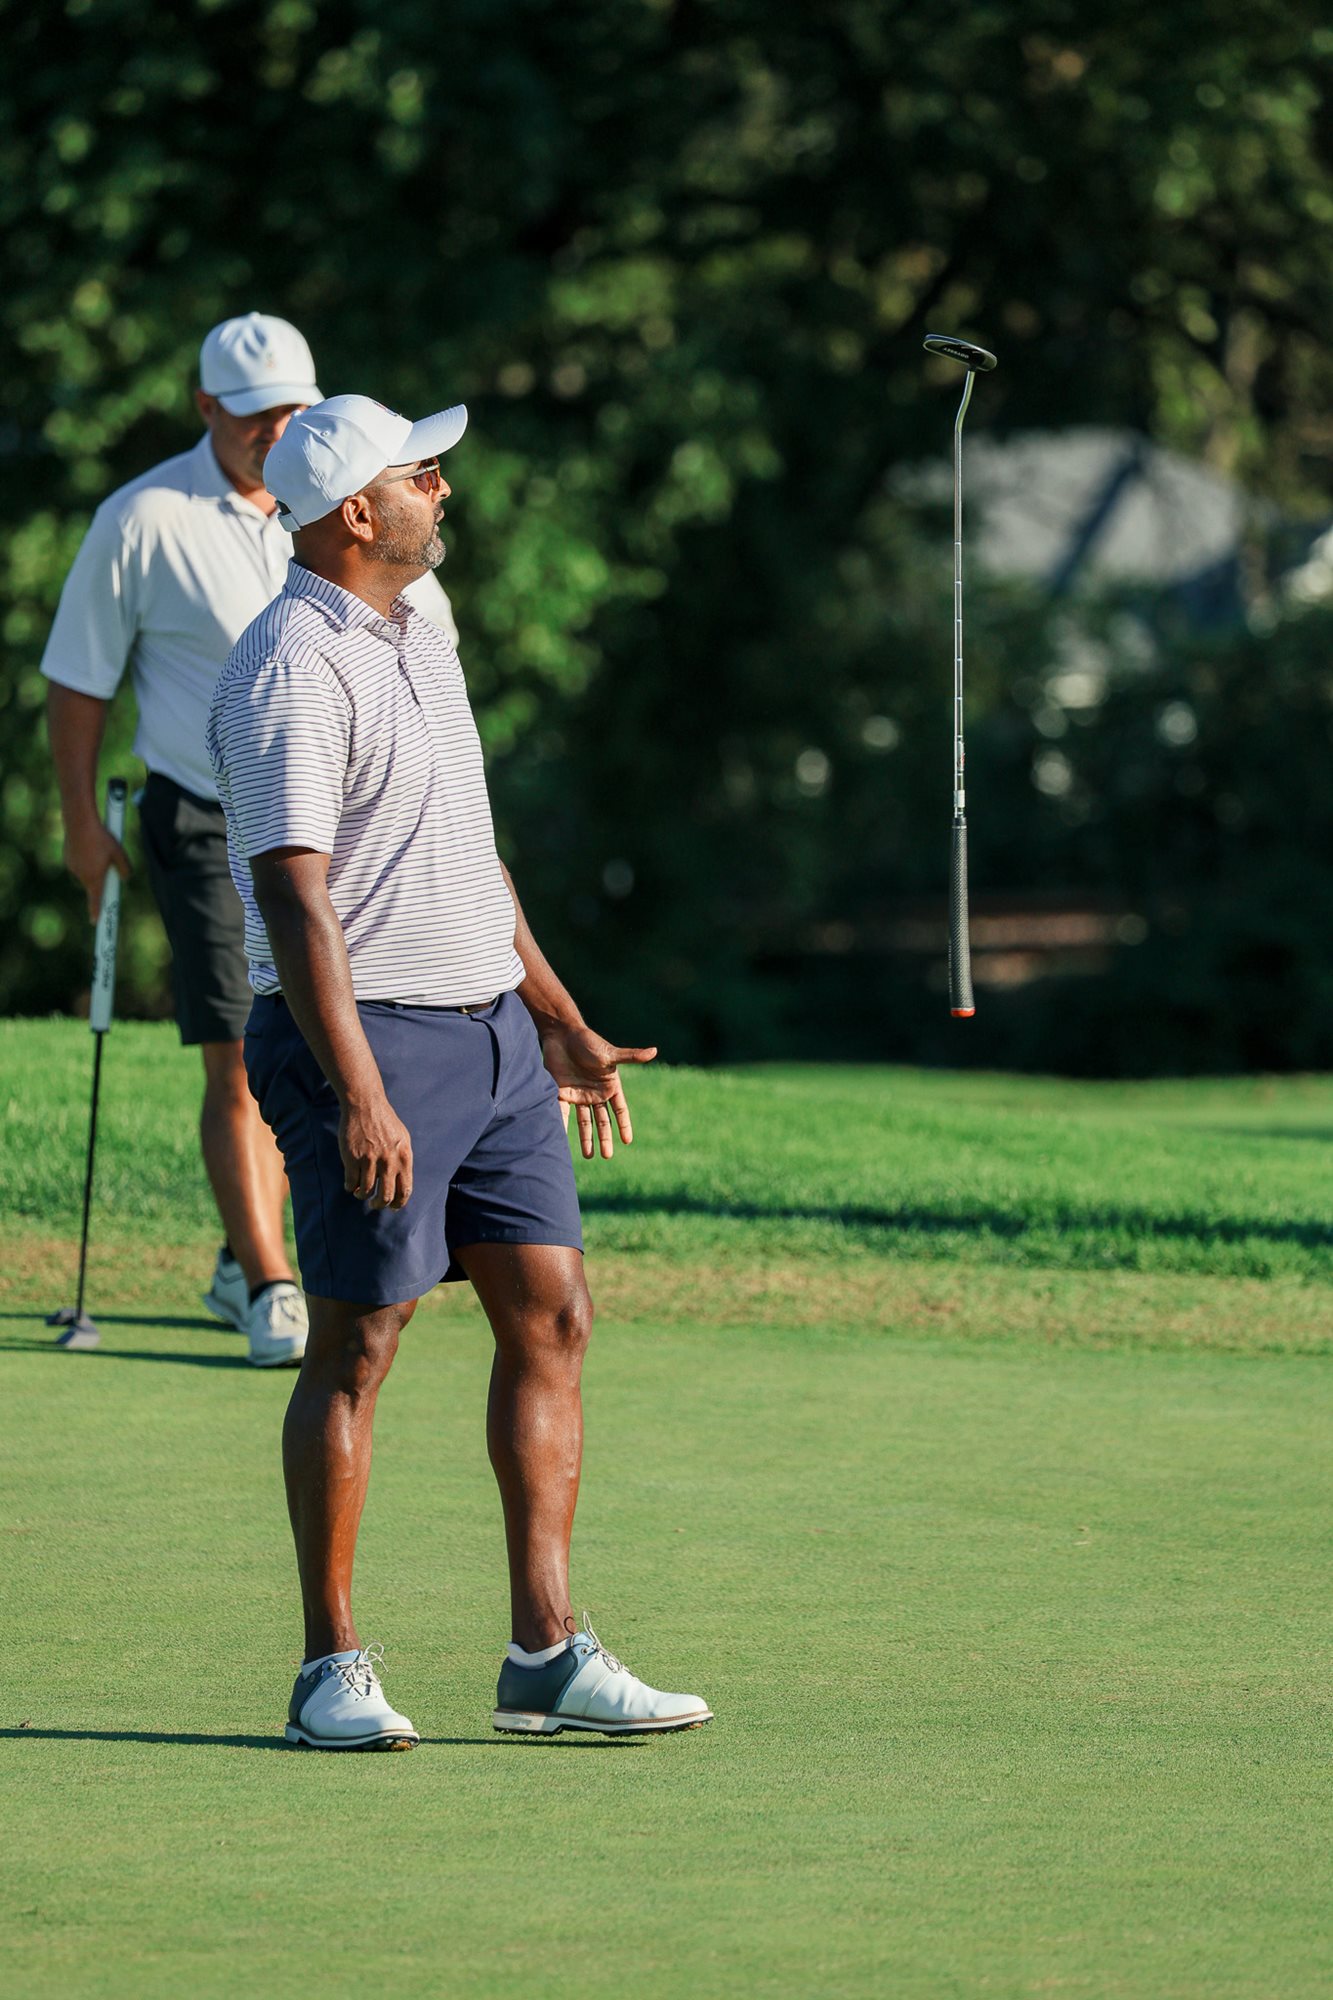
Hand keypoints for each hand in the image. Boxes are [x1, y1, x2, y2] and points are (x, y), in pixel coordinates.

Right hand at [64, 818, 130, 921]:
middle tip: (107, 860)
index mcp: (94, 878)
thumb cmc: (101, 838)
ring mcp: (72, 866)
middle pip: (93, 883)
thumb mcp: (119, 853)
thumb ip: (124, 868)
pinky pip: (79, 862)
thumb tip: (125, 878)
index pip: (95, 900)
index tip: (95, 922)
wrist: (80, 822)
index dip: (95, 911)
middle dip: (100, 876)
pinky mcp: (67, 857)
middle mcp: (81, 875)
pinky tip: (88, 844)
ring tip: (98, 848)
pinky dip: (84, 857)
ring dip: (93, 866)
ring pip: (86, 871)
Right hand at [338, 1093, 412, 1208]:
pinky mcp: (352, 1158)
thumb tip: (401, 1185)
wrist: (365, 1105)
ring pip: (365, 1191)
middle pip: (385, 1197)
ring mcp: (370, 1160)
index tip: (391, 1206)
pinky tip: (351, 1184)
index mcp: (404, 1157)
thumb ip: (403, 1161)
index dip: (398, 1204)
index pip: (405, 1191)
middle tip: (374, 1203)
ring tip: (360, 1192)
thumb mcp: (402, 1140)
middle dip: (379, 1204)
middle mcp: (389, 1161)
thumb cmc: (384, 1122)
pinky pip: (351, 1183)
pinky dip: (350, 1187)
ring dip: (362, 1196)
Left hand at [539, 1023, 656, 1159]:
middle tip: (606, 1156)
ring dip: (586, 1138)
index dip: (624, 1125)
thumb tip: (654, 1051)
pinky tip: (562, 1139)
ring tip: (589, 1156)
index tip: (627, 1141)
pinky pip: (563, 1113)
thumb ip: (630, 1056)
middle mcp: (596, 1093)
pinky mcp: (562, 1092)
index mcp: (610, 1085)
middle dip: (605, 1138)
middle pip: (603, 1120)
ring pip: (585, 1121)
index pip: (620, 1110)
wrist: (562, 1034)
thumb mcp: (609, 1053)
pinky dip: (563, 1125)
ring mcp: (579, 1094)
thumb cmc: (588, 1042)